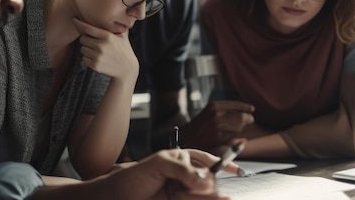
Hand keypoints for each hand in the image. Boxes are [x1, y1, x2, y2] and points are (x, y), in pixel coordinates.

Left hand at [72, 17, 138, 81]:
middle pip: (83, 39)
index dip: (79, 23)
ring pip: (82, 49)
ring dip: (87, 49)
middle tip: (94, 42)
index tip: (74, 19)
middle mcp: (101, 45)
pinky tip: (97, 58)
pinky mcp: (95, 65)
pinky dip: (88, 58)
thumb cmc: (124, 50)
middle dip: (86, 39)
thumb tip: (112, 13)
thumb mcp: (122, 36)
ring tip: (97, 51)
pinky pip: (84, 59)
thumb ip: (115, 26)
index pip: (87, 28)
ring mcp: (97, 56)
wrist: (127, 69)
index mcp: (107, 36)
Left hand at [105, 149, 228, 199]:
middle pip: (209, 180)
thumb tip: (205, 181)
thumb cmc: (133, 177)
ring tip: (200, 196)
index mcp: (180, 159)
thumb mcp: (157, 165)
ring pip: (205, 194)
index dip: (224, 163)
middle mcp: (184, 176)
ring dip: (211, 196)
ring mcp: (183, 192)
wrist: (117, 198)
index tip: (238, 170)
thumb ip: (182, 170)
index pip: (206, 159)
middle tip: (199, 188)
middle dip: (209, 184)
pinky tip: (219, 199)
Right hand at [181, 101, 253, 149]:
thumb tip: (248, 112)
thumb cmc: (200, 124)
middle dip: (246, 120)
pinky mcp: (218, 137)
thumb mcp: (210, 111)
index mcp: (215, 105)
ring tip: (226, 130)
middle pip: (241, 117)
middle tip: (249, 121)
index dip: (246, 108)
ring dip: (238, 129)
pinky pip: (233, 136)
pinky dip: (233, 137)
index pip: (236, 105)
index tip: (252, 109)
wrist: (187, 136)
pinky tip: (223, 137)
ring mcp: (217, 126)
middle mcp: (216, 114)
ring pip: (238, 128)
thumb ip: (227, 110)